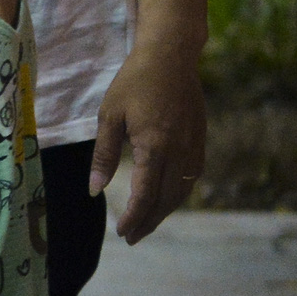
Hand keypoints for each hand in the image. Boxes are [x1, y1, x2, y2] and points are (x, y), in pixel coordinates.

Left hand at [89, 38, 206, 242]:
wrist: (170, 57)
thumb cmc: (134, 83)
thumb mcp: (109, 116)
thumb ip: (104, 154)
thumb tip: (95, 190)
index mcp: (155, 146)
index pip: (145, 194)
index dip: (134, 217)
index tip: (122, 232)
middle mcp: (179, 152)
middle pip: (166, 199)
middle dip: (148, 221)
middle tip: (132, 238)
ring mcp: (194, 147)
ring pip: (182, 191)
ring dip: (164, 211)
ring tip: (145, 223)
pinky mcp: (201, 141)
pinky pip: (191, 178)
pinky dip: (178, 194)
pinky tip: (165, 198)